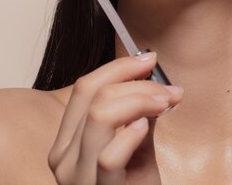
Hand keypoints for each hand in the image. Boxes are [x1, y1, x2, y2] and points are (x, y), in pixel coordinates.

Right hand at [49, 52, 182, 183]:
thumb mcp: (135, 145)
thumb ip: (137, 112)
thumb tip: (152, 76)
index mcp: (66, 142)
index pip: (84, 88)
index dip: (119, 67)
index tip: (149, 59)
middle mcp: (63, 158)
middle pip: (94, 96)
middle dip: (136, 83)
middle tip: (168, 89)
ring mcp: (77, 178)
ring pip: (100, 116)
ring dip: (140, 100)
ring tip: (165, 104)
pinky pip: (110, 155)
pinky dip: (133, 134)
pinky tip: (148, 129)